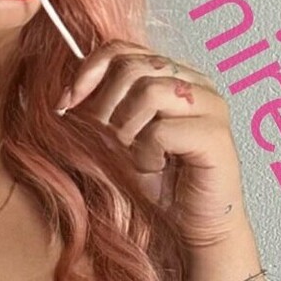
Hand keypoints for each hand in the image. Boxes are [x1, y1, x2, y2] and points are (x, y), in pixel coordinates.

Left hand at [57, 42, 247, 250]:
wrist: (192, 231)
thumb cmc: (158, 190)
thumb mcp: (118, 143)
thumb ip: (101, 112)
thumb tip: (63, 95)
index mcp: (173, 76)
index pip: (124, 49)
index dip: (88, 71)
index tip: (64, 104)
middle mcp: (195, 83)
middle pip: (133, 65)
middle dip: (103, 104)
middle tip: (100, 139)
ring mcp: (211, 106)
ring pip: (149, 90)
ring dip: (126, 130)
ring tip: (132, 157)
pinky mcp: (216, 136)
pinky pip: (162, 130)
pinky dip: (147, 154)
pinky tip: (153, 169)